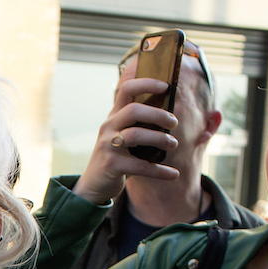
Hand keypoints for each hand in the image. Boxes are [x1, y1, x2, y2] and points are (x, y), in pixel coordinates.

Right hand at [73, 77, 181, 205]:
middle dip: (158, 115)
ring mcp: (107, 146)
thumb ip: (138, 124)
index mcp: (114, 117)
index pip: (127, 90)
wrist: (94, 185)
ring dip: (160, 139)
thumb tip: (170, 116)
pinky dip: (160, 171)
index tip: (165, 86)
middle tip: (173, 123)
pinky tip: (173, 174)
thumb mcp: (122, 136)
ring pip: (136, 135)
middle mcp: (108, 127)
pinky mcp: (111, 165)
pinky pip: (140, 165)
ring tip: (173, 144)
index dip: (146, 83)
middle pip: (134, 110)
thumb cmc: (116, 157)